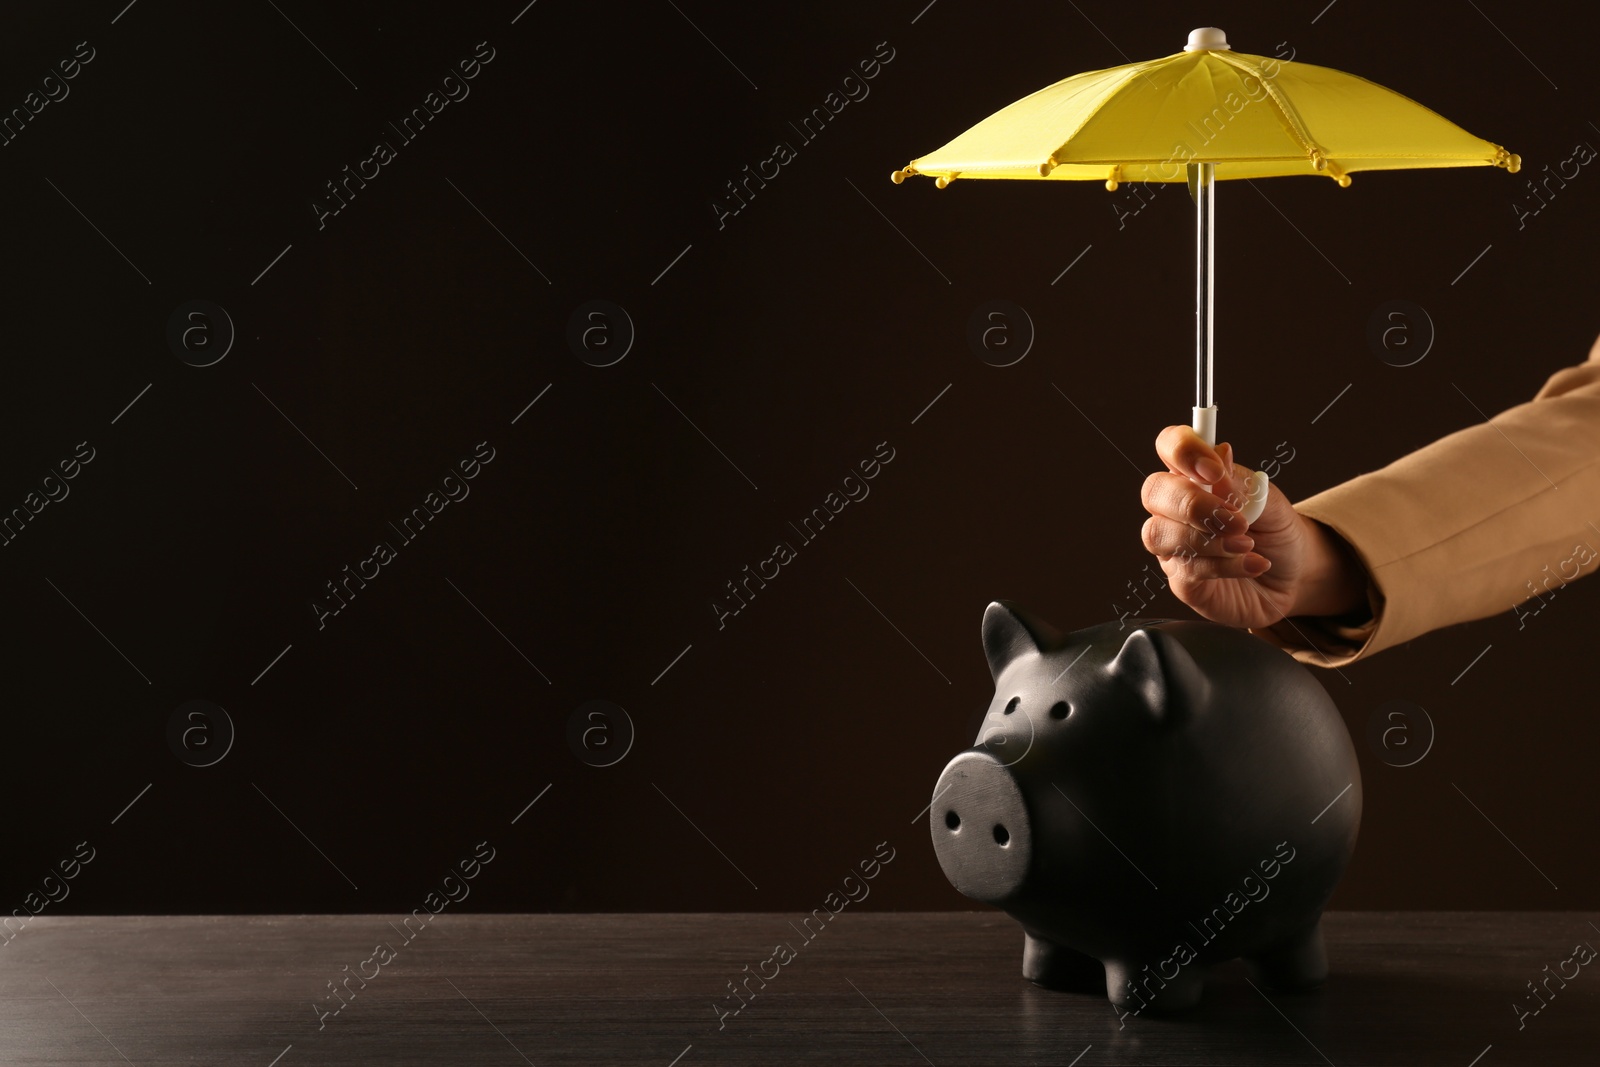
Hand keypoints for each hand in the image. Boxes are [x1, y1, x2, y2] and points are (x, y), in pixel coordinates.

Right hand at [1140, 426, 1367, 628]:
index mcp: (1195, 477)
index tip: (1214, 470)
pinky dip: (1225, 566)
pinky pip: (1186, 570)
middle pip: (1154, 491)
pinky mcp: (1182, 582)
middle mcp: (1175, 509)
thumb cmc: (1275, 531)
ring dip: (1207, 538)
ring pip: (1159, 534)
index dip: (1183, 450)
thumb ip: (1241, 482)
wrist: (1294, 575)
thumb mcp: (1270, 501)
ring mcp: (1174, 546)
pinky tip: (1253, 564)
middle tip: (1234, 519)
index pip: (1170, 447)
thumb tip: (1220, 453)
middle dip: (1192, 503)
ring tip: (1246, 544)